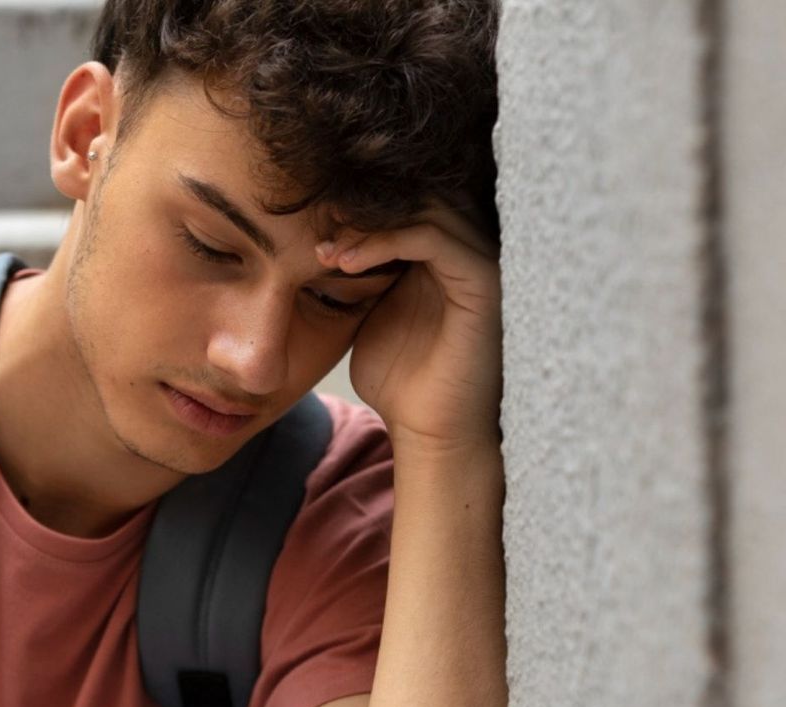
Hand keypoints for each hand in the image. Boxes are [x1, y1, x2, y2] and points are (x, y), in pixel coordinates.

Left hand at [316, 202, 502, 454]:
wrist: (431, 432)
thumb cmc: (399, 380)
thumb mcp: (364, 314)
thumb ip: (355, 274)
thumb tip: (314, 240)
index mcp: (438, 254)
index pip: (400, 203)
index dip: (351, 208)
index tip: (302, 229)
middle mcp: (464, 250)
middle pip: (413, 195)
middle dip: (356, 209)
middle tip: (309, 229)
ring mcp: (477, 261)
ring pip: (422, 209)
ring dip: (364, 225)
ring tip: (322, 251)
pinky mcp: (483, 280)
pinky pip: (433, 238)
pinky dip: (385, 241)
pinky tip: (346, 262)